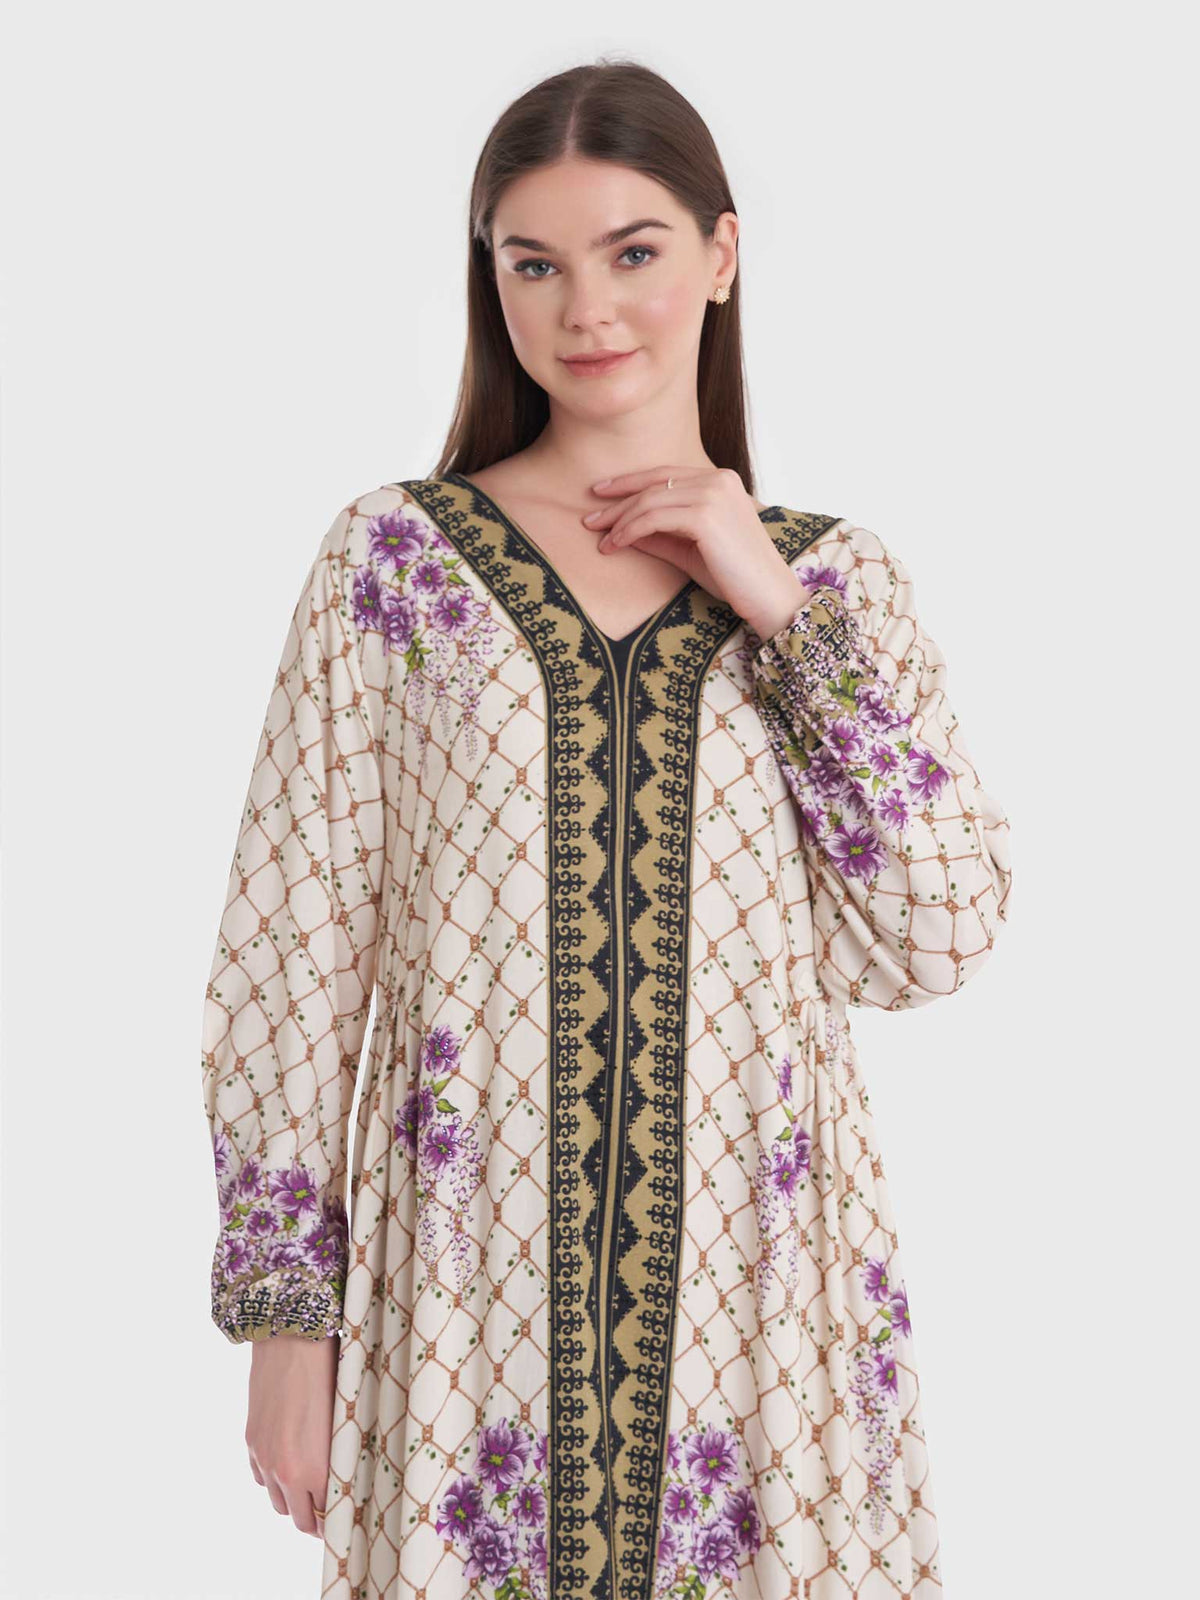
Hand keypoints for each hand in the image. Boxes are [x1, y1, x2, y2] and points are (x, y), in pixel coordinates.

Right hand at [245, 1332, 339, 1540]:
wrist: (292, 1342)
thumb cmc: (330, 1374)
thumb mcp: (344, 1422)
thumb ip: (341, 1458)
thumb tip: (346, 1479)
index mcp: (315, 1470)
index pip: (326, 1517)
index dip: (337, 1521)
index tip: (346, 1518)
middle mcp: (286, 1471)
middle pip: (300, 1519)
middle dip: (316, 1519)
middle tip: (330, 1511)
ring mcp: (265, 1458)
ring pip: (278, 1502)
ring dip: (294, 1502)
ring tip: (310, 1490)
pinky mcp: (252, 1442)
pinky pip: (261, 1478)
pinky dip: (274, 1480)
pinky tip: (288, 1465)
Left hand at [582, 465, 810, 638]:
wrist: (768, 595)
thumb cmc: (734, 577)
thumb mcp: (690, 551)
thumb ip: (659, 536)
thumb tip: (621, 531)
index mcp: (721, 480)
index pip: (666, 475)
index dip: (630, 482)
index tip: (601, 493)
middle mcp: (718, 480)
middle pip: (654, 485)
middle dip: (617, 501)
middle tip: (589, 519)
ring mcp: (713, 494)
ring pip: (650, 501)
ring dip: (619, 521)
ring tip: (600, 539)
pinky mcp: (705, 515)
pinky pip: (653, 519)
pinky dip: (630, 531)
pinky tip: (615, 544)